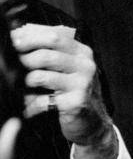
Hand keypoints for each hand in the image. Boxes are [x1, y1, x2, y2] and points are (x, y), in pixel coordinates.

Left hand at [12, 23, 110, 144]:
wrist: (92, 121)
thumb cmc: (72, 91)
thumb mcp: (68, 67)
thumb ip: (51, 52)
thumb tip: (18, 38)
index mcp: (82, 53)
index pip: (54, 37)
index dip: (30, 39)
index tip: (13, 43)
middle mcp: (85, 66)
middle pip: (46, 55)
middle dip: (24, 60)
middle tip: (14, 68)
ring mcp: (82, 84)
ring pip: (40, 77)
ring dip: (25, 84)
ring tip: (25, 90)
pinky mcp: (75, 103)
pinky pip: (41, 101)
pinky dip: (30, 105)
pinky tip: (30, 108)